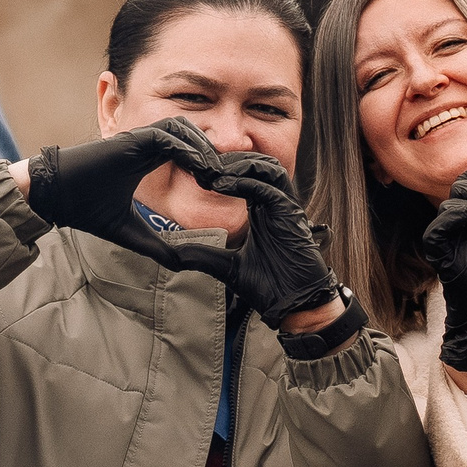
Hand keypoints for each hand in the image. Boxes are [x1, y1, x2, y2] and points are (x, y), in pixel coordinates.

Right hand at [25, 117, 215, 254]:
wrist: (55, 197)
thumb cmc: (86, 210)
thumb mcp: (131, 233)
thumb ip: (157, 246)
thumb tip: (181, 265)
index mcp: (147, 160)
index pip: (187, 152)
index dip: (206, 165)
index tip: (219, 189)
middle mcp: (145, 145)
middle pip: (192, 136)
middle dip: (212, 154)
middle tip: (225, 180)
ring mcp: (138, 139)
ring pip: (183, 129)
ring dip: (203, 148)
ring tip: (215, 174)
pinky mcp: (132, 139)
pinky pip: (168, 134)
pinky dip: (187, 148)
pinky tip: (199, 170)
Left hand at [172, 151, 342, 328]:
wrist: (294, 305)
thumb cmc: (270, 287)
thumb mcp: (226, 266)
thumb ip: (202, 255)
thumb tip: (173, 255)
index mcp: (263, 211)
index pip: (246, 176)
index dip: (222, 171)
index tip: (197, 176)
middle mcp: (276, 205)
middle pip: (257, 164)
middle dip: (229, 161)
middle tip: (202, 167)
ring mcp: (286, 208)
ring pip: (267, 168)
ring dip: (239, 165)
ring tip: (213, 173)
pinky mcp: (291, 215)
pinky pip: (269, 188)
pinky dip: (245, 182)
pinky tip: (222, 186)